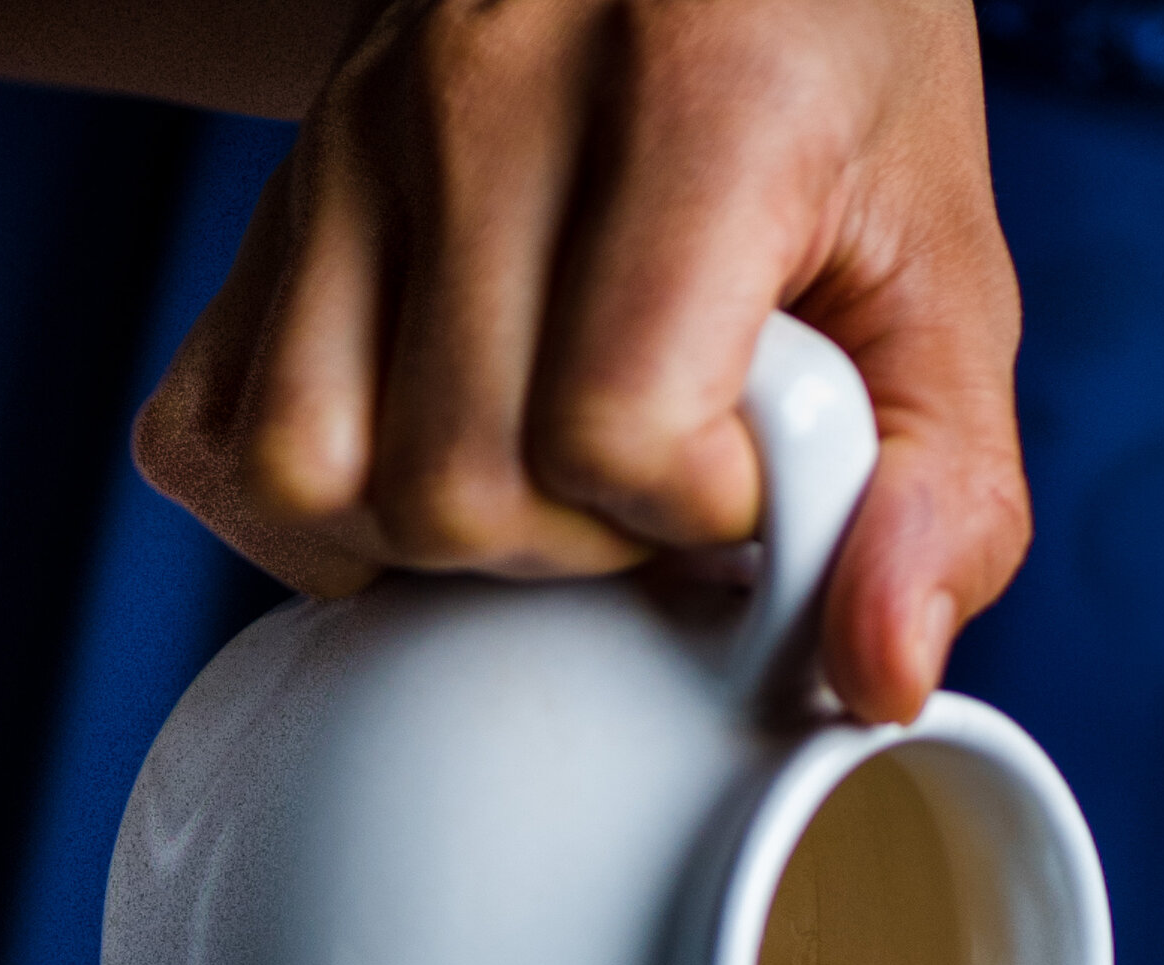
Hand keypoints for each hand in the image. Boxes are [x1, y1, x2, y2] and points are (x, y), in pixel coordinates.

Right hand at [132, 0, 1027, 721]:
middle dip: (573, 548)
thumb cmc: (829, 94)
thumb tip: (877, 681)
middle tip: (654, 476)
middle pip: (455, 491)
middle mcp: (486, 84)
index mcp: (692, 87)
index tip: (751, 461)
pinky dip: (309, 509)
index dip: (694, 511)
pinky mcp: (272, 189)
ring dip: (436, 541)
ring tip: (544, 473)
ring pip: (318, 480)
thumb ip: (949, 489)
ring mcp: (353, 130)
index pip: (613, 431)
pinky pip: (214, 434)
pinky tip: (423, 463)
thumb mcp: (946, 269)